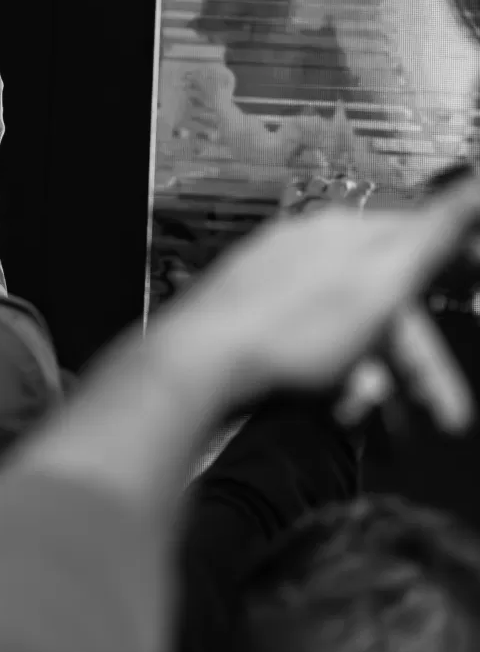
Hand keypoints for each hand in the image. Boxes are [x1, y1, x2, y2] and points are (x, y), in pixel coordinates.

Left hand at [159, 176, 479, 432]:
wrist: (199, 364)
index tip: (475, 293)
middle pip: (384, 305)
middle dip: (416, 363)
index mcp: (342, 234)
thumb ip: (437, 231)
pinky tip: (334, 408)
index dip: (458, 270)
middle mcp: (308, 251)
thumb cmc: (293, 327)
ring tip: (374, 419)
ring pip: (348, 336)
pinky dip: (330, 380)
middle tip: (444, 415)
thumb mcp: (382, 279)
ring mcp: (276, 286)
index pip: (418, 242)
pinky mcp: (251, 324)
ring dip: (373, 381)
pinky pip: (309, 351)